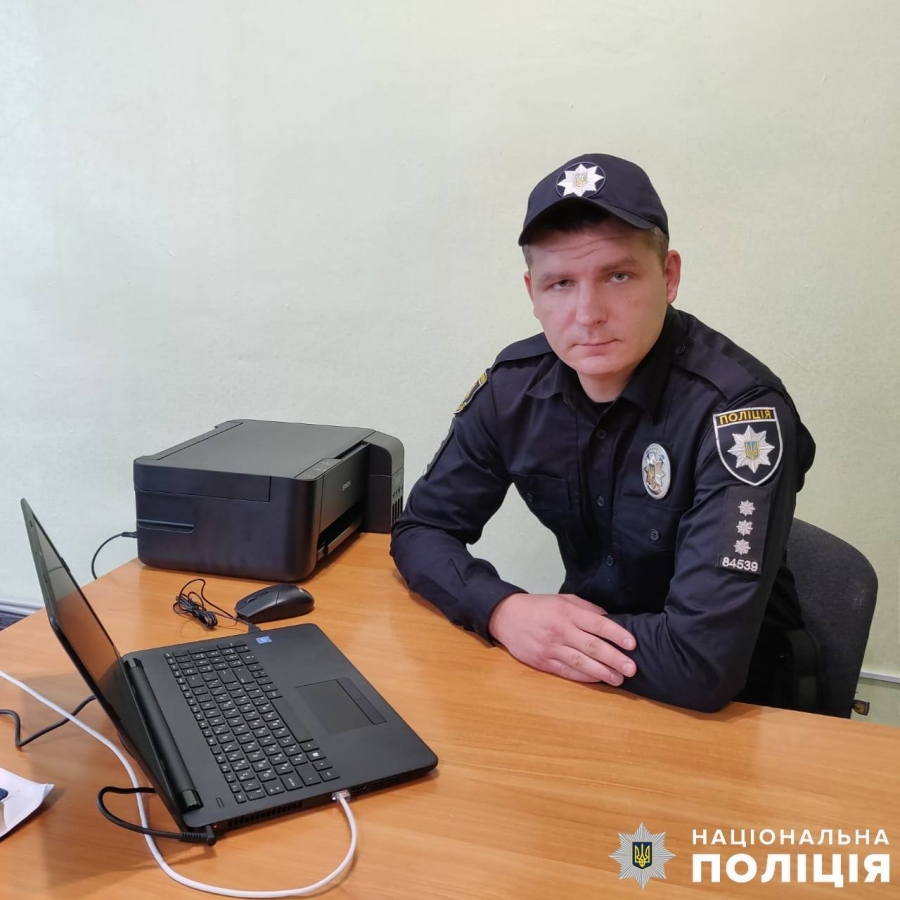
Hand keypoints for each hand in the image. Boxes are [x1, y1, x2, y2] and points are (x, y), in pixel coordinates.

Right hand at [488, 592, 636, 685]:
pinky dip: (584, 676)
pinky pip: (567, 671)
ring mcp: (552, 648)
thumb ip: (587, 609)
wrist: (507, 617)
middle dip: (614, 658)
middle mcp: (561, 630)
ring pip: (581, 662)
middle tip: (632, 668)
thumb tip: (610, 620)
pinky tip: (597, 679)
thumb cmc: (540, 607)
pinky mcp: (543, 662)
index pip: (597, 624)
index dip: (616, 634)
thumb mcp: (564, 600)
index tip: (632, 644)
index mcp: (568, 612)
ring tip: (619, 679)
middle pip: (592, 646)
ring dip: (602, 672)